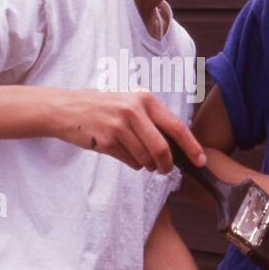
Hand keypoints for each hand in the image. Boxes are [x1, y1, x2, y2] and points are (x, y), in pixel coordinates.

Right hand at [52, 89, 205, 172]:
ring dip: (146, 164)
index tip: (201, 160)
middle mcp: (133, 111)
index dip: (192, 146)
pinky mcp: (106, 141)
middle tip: (165, 170)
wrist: (67, 109)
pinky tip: (120, 151)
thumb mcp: (129, 101)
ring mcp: (118, 126)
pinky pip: (129, 162)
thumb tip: (177, 144)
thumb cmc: (103, 106)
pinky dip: (131, 163)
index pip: (176, 126)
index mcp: (144, 99)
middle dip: (167, 165)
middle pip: (162, 148)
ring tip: (137, 155)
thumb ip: (152, 118)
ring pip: (145, 158)